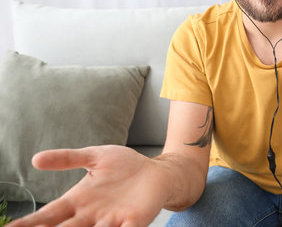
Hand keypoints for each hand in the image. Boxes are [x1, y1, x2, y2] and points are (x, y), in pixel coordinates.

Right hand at [8, 145, 168, 226]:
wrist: (157, 172)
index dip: (29, 223)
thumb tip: (36, 159)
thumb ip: (67, 159)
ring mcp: (111, 221)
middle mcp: (91, 216)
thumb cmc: (125, 166)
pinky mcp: (133, 223)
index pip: (48, 215)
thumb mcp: (94, 157)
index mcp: (78, 201)